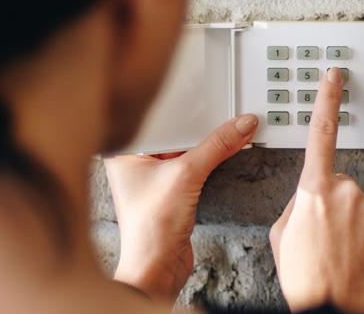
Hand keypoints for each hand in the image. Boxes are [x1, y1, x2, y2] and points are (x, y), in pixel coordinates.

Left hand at [103, 114, 258, 303]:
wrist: (157, 268)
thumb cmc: (149, 229)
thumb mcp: (186, 175)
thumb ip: (216, 146)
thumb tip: (240, 125)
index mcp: (124, 151)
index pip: (154, 117)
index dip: (179, 105)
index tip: (204, 96)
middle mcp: (135, 162)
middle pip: (172, 131)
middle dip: (196, 124)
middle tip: (218, 110)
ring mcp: (152, 177)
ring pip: (183, 148)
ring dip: (204, 143)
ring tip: (225, 130)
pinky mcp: (169, 190)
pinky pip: (191, 165)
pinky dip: (207, 159)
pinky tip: (222, 151)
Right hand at [269, 67, 363, 312]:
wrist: (334, 310)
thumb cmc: (305, 278)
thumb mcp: (282, 234)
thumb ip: (296, 202)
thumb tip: (311, 195)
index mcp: (313, 190)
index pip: (321, 133)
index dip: (327, 99)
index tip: (334, 76)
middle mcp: (346, 192)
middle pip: (339, 184)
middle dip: (332, 204)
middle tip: (323, 237)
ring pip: (361, 206)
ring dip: (352, 224)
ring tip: (341, 253)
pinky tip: (361, 256)